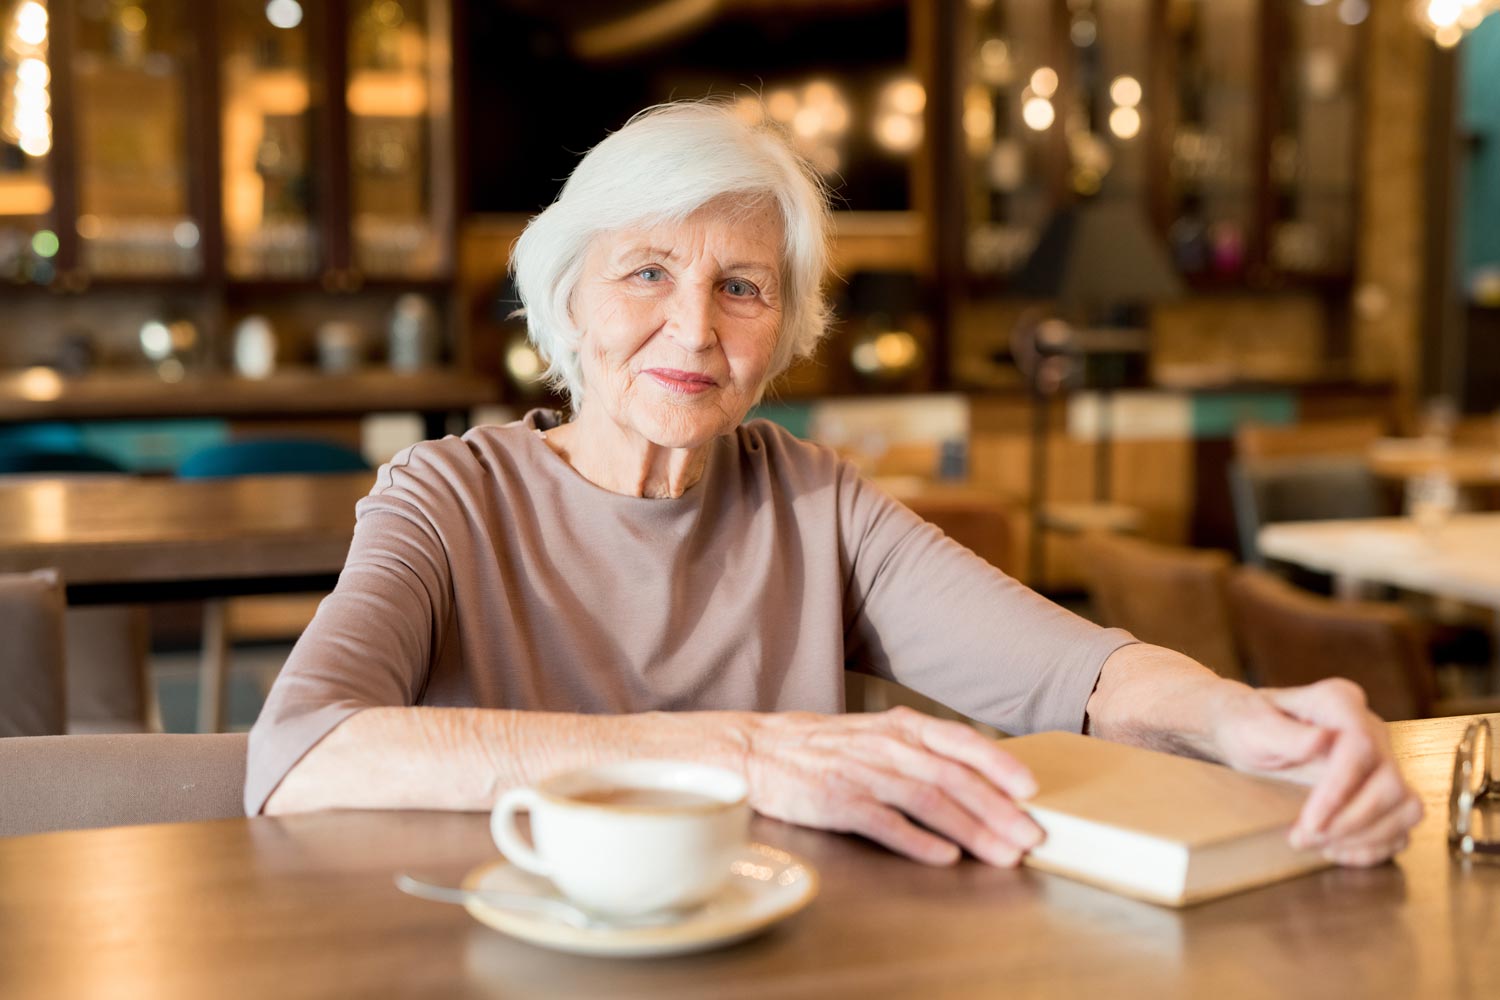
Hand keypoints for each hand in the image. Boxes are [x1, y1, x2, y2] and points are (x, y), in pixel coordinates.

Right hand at [736, 706, 1042, 866]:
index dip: (999, 764)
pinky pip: (883, 821)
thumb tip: (976, 778)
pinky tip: (943, 857)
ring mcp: (861, 772)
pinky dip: (917, 840)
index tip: (1030, 790)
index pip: (960, 741)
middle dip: (998, 809)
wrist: (754, 749)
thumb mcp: (875, 734)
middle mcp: (886, 746)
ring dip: (971, 829)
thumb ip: (920, 751)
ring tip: (1001, 854)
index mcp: (899, 727)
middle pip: (953, 777)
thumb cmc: (821, 747)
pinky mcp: (836, 801)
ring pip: (928, 800)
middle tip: (1031, 836)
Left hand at [1210, 678, 1422, 866]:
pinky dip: (1376, 845)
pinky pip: (1402, 823)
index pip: (1361, 747)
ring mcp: (1382, 758)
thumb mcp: (1252, 728)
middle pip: (1390, 783)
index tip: (1311, 821)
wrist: (1249, 734)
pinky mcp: (1384, 787)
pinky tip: (1338, 850)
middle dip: (1350, 821)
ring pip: (1405, 806)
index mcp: (1339, 702)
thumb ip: (1284, 735)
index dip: (1341, 790)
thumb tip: (1322, 739)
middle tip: (1303, 838)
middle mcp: (1371, 728)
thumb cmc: (1247, 726)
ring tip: (1319, 845)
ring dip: (1366, 837)